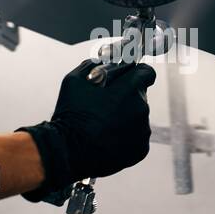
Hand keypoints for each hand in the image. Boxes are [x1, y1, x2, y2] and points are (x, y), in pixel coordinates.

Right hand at [18, 59, 156, 200]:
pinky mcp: (141, 149)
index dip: (135, 74)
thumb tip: (103, 61)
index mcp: (129, 89)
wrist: (68, 152)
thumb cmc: (71, 115)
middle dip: (125, 97)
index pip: (146, 72)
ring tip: (103, 125)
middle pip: (139, 96)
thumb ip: (94, 65)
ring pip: (138, 117)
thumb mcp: (75, 80)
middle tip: (104, 106)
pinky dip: (126, 137)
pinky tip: (107, 139)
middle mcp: (141, 109)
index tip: (126, 79)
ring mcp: (143, 131)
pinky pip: (137, 137)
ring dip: (126, 118)